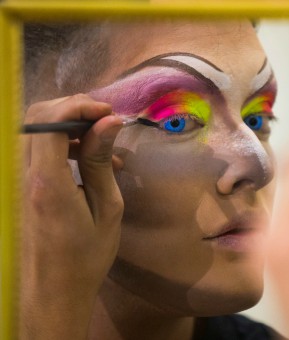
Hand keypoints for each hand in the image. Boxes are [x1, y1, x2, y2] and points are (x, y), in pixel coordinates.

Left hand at [20, 94, 123, 338]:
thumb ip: (101, 161)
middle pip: (35, 118)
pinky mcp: (18, 186)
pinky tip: (88, 160)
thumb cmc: (87, 255)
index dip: (80, 106)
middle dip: (72, 109)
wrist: (54, 290)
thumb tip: (111, 121)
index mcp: (47, 182)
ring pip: (33, 130)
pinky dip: (59, 143)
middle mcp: (23, 176)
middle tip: (105, 122)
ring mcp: (16, 181)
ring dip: (67, 125)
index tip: (110, 114)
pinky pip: (34, 149)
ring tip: (102, 144)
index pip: (50, 121)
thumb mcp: (106, 208)